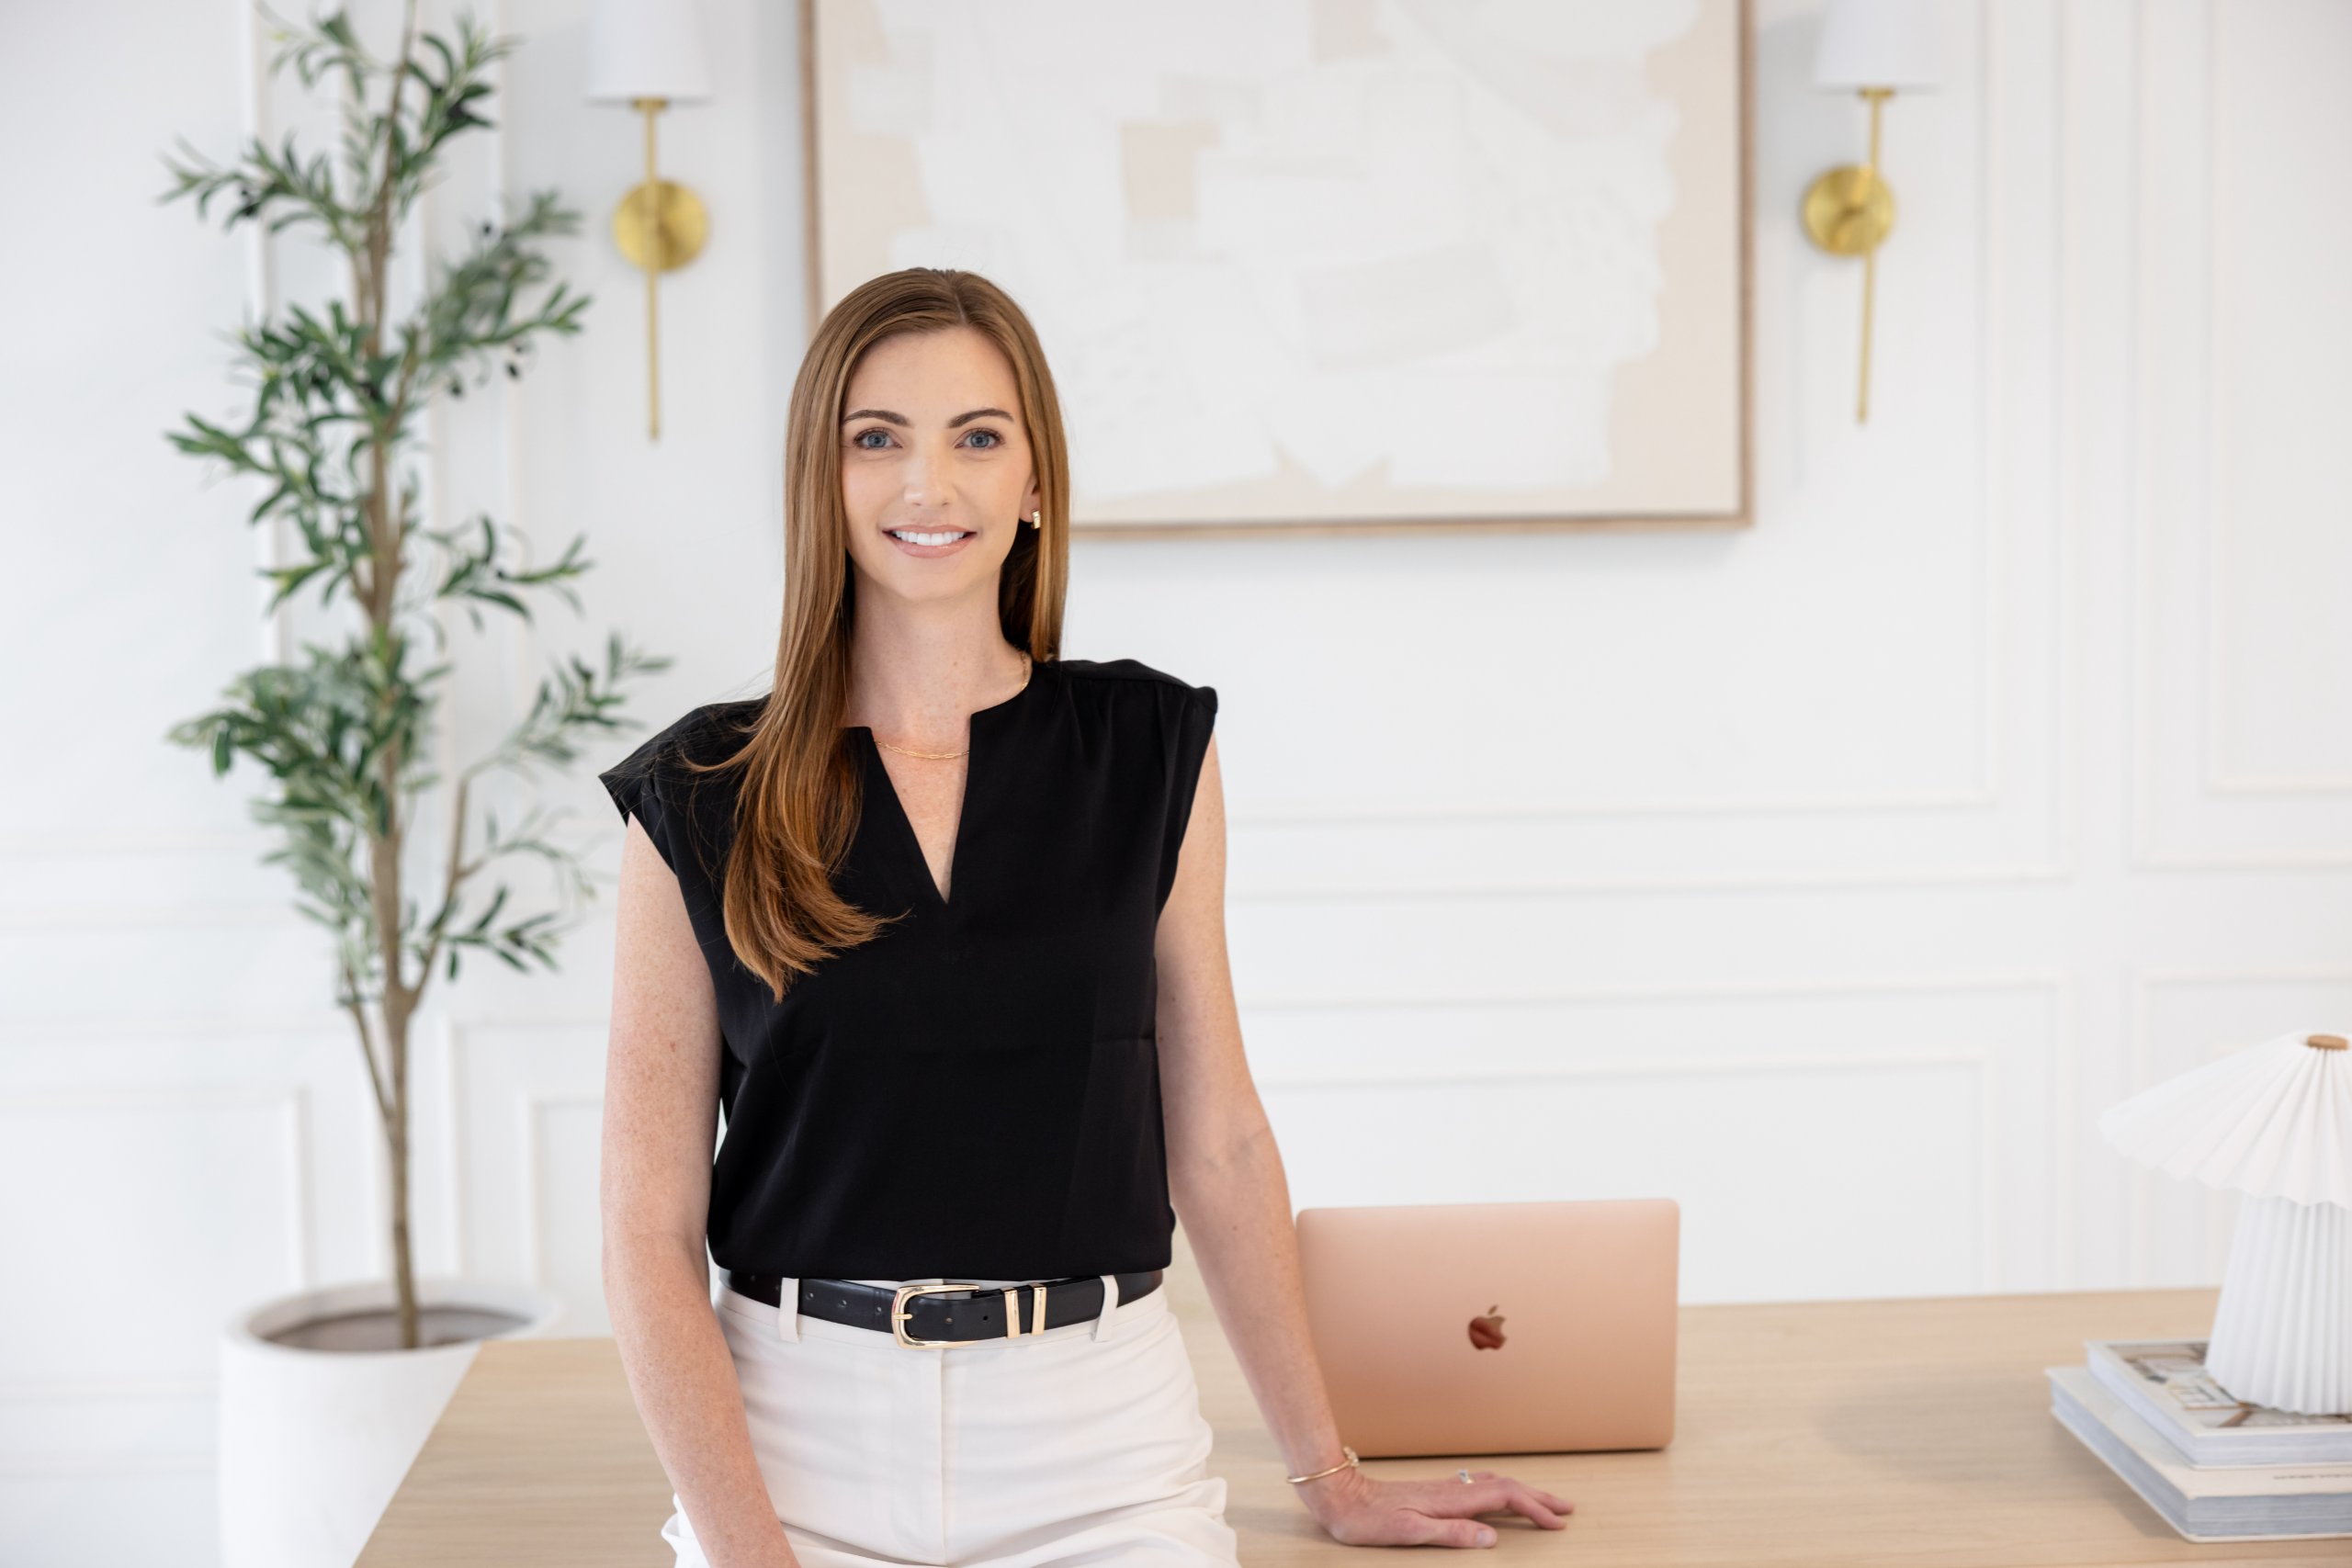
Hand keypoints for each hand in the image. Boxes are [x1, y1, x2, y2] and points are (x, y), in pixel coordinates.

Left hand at [1296, 1462, 1572, 1547]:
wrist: (1339, 1495)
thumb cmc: (1367, 1520)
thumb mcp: (1406, 1532)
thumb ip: (1450, 1534)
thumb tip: (1491, 1538)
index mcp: (1450, 1501)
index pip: (1504, 1499)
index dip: (1534, 1510)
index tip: (1557, 1524)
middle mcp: (1452, 1489)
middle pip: (1506, 1487)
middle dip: (1538, 1498)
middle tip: (1567, 1509)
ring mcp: (1444, 1488)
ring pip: (1494, 1484)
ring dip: (1523, 1492)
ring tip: (1544, 1502)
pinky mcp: (1435, 1491)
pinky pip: (1480, 1486)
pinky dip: (1502, 1490)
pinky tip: (1500, 1494)